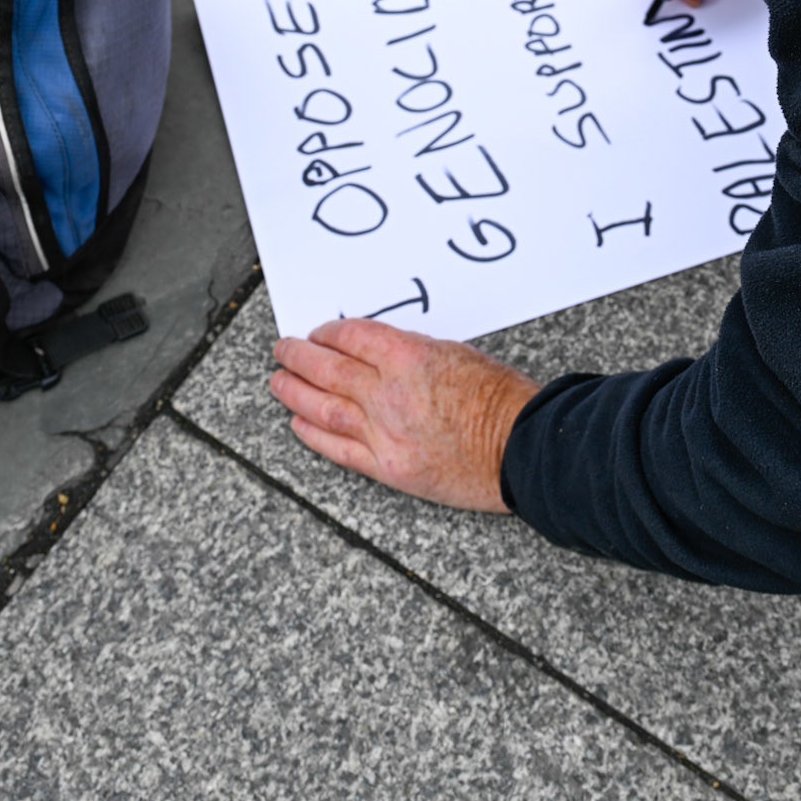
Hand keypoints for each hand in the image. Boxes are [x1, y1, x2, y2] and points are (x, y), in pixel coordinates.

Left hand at [270, 319, 539, 511]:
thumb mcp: (455, 354)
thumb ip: (411, 353)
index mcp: (408, 356)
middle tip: (282, 349)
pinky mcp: (388, 468)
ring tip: (278, 381)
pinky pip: (339, 449)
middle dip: (299, 356)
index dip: (328, 333)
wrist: (522, 448)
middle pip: (328, 369)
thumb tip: (376, 352)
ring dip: (295, 392)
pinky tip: (298, 423)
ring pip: (323, 408)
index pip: (351, 337)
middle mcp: (388, 392)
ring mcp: (384, 432)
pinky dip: (313, 435)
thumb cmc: (500, 397)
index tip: (317, 332)